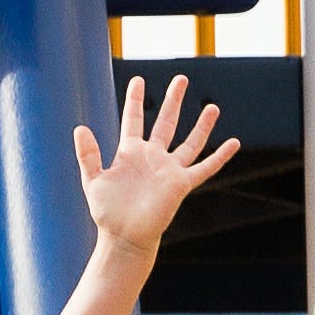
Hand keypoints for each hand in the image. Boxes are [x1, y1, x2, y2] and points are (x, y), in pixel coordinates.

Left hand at [73, 74, 237, 260]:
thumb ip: (88, 154)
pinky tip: (233, 143)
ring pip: (190, 142)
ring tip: (213, 107)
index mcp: (130, 152)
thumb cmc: (107, 212)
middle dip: (173, 100)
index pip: (134, 119)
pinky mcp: (181, 184)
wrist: (124, 237)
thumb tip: (80, 127)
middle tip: (181, 78)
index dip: (136, 99)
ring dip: (202, 125)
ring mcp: (169, 170)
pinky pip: (205, 168)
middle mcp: (152, 157)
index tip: (138, 80)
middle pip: (166, 122)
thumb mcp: (92, 180)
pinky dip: (220, 157)